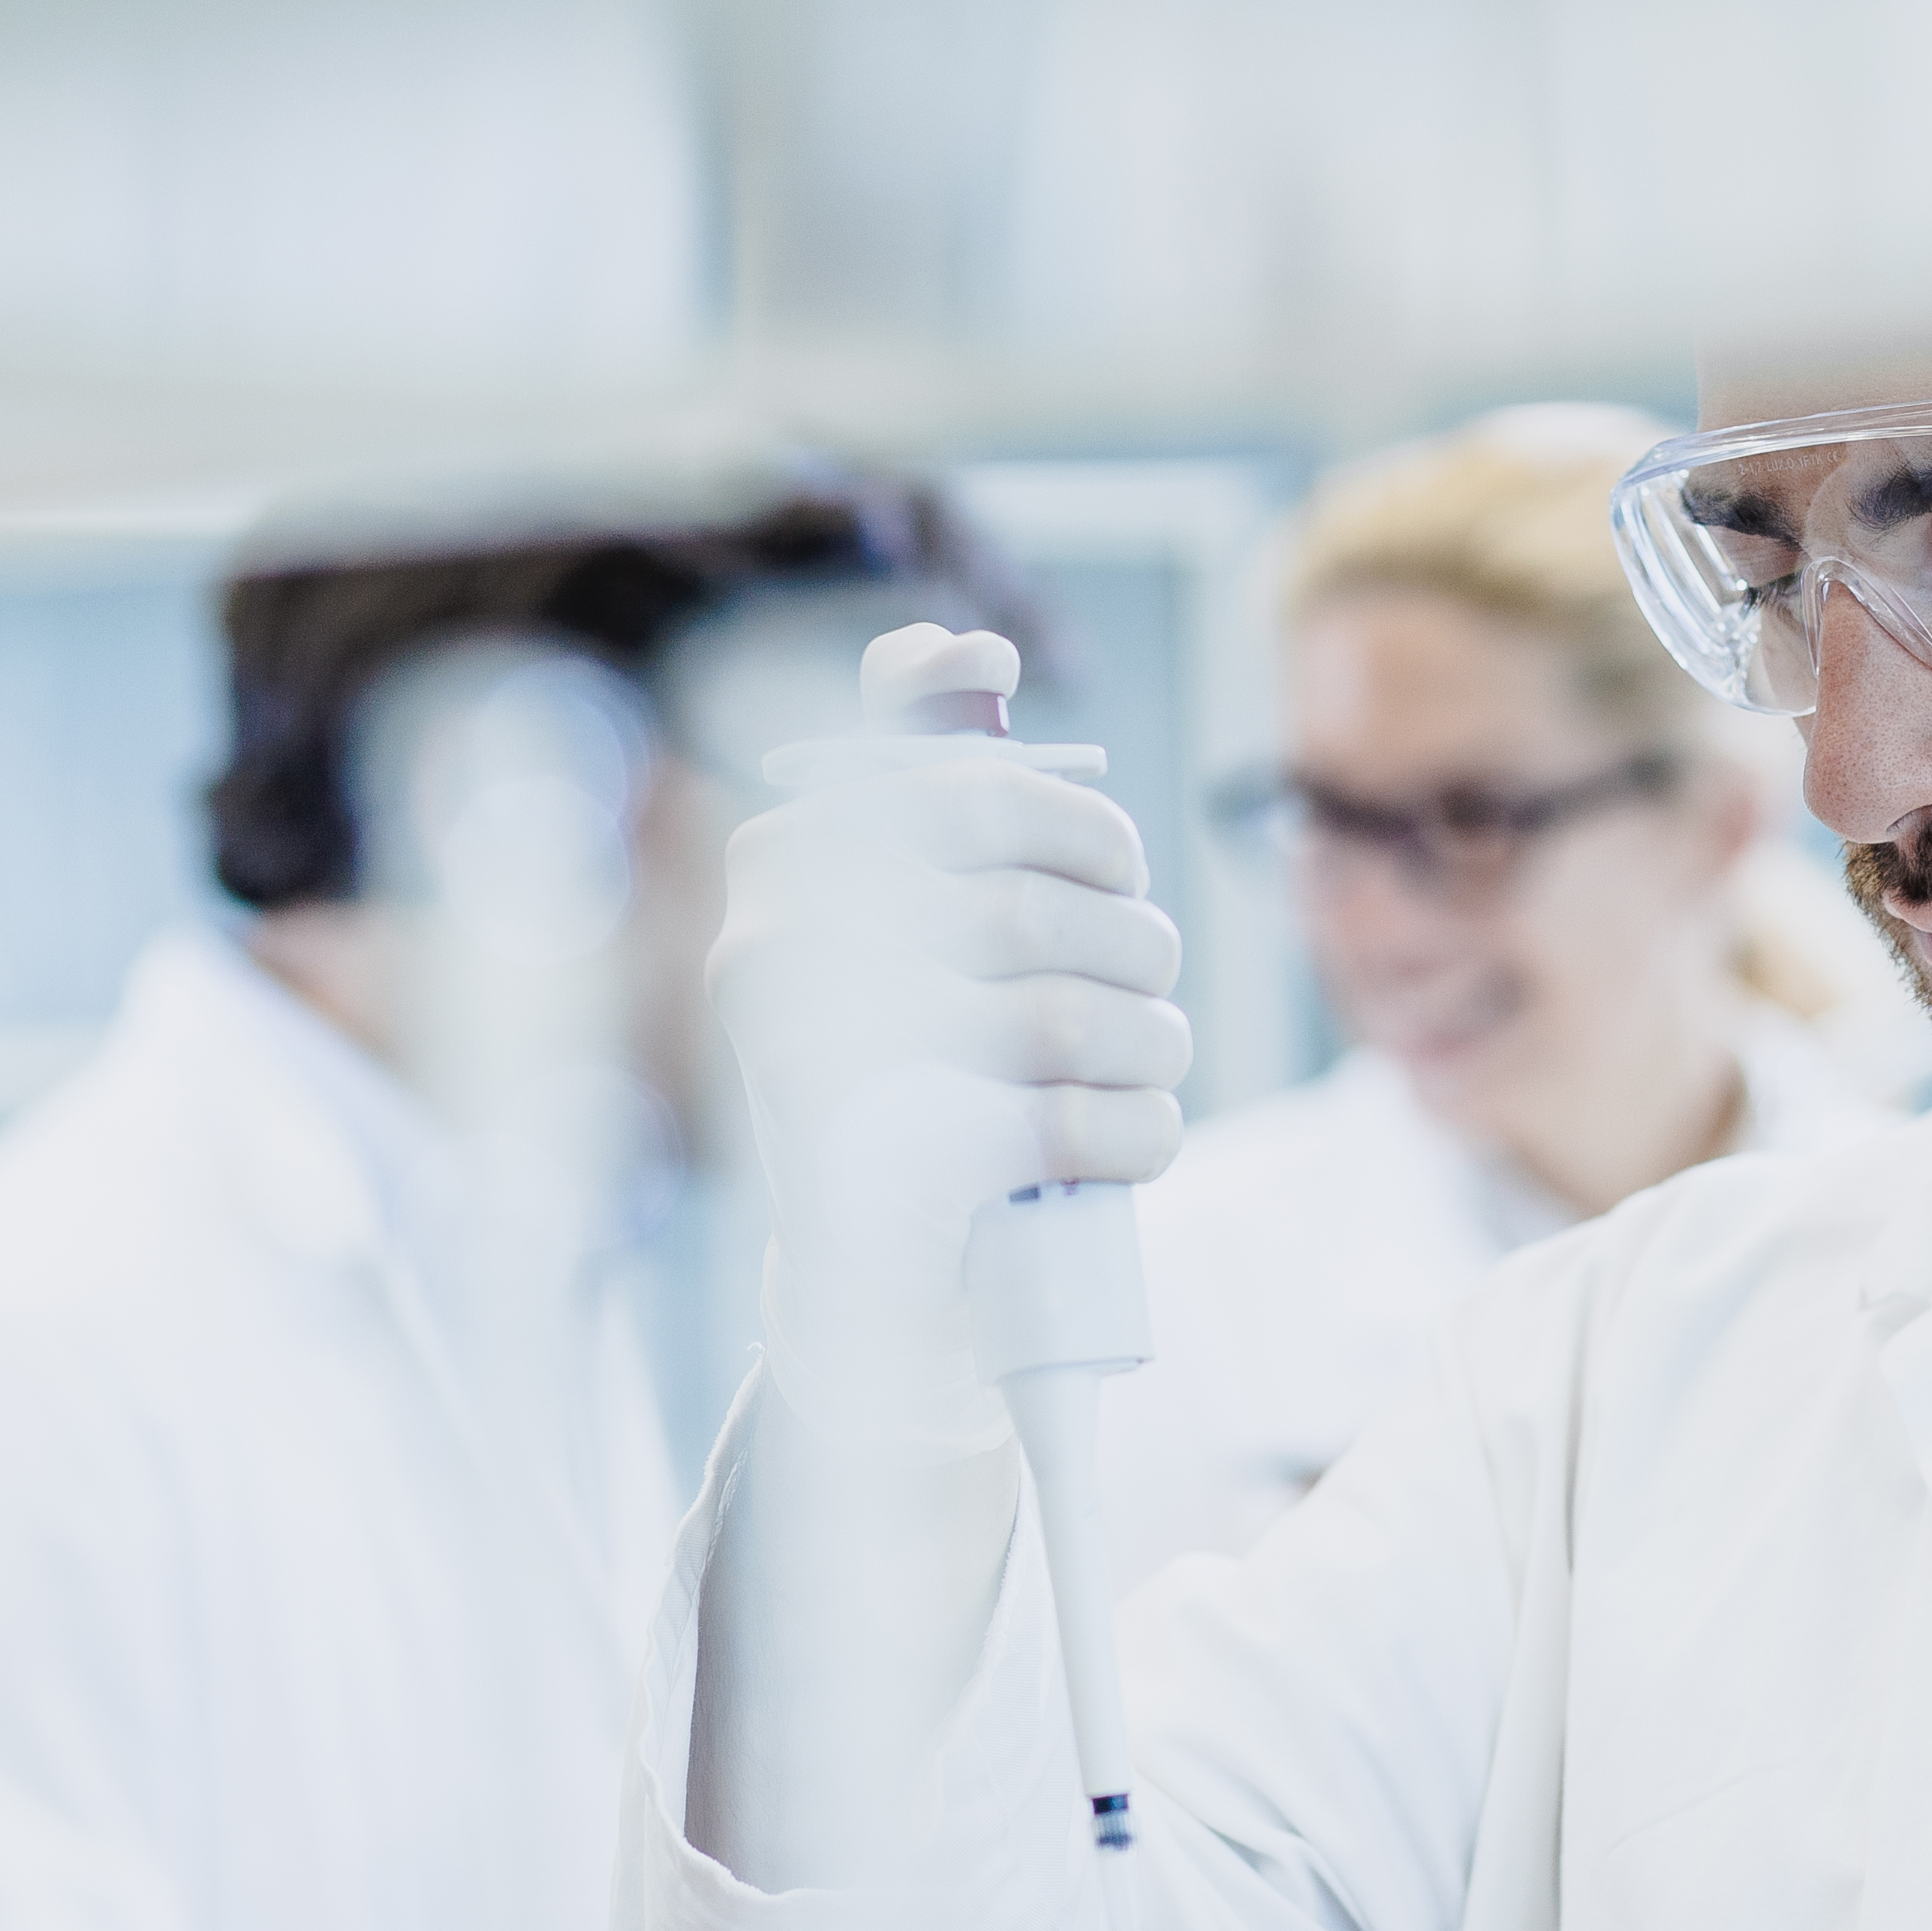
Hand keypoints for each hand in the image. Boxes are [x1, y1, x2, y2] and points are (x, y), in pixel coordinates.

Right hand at [709, 626, 1189, 1448]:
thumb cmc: (912, 1072)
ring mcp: (824, 1071)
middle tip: (1155, 976)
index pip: (958, 790)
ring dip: (1149, 1037)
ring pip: (1060, 1013)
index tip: (1117, 865)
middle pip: (1025, 907)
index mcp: (780, 869)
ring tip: (1152, 1059)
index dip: (1074, 822)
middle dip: (1129, 939)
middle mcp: (776, 957)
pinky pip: (1068, 1121)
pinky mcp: (888, 1174)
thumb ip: (932, 781)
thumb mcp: (913, 923)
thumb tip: (969, 645)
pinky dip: (1139, 1130)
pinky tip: (1138, 1136)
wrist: (866, 1285)